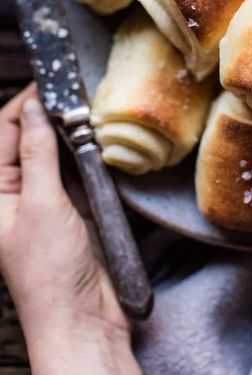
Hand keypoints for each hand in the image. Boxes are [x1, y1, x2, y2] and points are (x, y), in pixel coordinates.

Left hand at [0, 86, 140, 374]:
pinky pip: (72, 169)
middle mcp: (14, 192)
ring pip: (51, 150)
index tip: (50, 79)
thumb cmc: (51, 270)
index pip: (4, 132)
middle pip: (25, 137)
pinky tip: (96, 138)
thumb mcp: (41, 205)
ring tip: (86, 107)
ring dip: (67, 130)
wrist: (82, 318)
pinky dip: (83, 151)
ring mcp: (43, 198)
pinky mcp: (69, 206)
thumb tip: (35, 108)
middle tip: (73, 89)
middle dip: (46, 112)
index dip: (23, 103)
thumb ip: (37, 154)